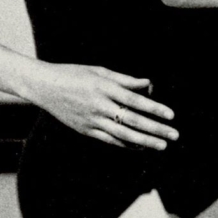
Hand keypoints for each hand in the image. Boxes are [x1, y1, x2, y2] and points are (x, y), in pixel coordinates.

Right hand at [27, 66, 175, 150]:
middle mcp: (99, 105)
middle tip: (174, 135)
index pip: (135, 100)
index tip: (171, 115)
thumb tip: (148, 84)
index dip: (154, 108)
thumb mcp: (99, 71)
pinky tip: (140, 147)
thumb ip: (125, 80)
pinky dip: (126, 144)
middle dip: (156, 129)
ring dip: (145, 141)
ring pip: (123, 134)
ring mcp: (91, 119)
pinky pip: (109, 139)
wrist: (43, 86)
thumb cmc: (74, 74)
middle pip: (132, 120)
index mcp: (104, 87)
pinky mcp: (85, 130)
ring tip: (162, 145)